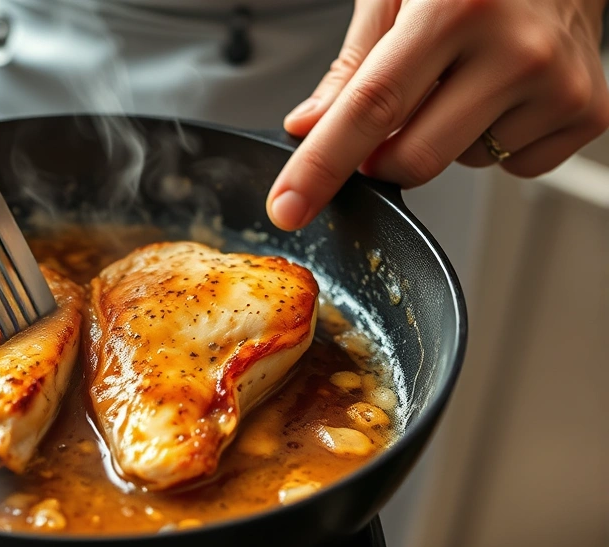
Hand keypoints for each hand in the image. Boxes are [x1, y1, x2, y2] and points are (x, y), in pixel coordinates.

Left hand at [268, 0, 608, 230]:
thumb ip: (353, 64)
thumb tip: (309, 127)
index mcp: (454, 7)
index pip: (368, 108)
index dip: (320, 165)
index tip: (287, 207)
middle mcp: (515, 49)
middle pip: (412, 159)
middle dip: (380, 158)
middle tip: (386, 120)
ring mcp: (558, 86)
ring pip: (462, 165)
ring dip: (444, 138)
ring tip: (467, 75)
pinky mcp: (588, 112)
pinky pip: (512, 167)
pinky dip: (493, 141)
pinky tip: (504, 92)